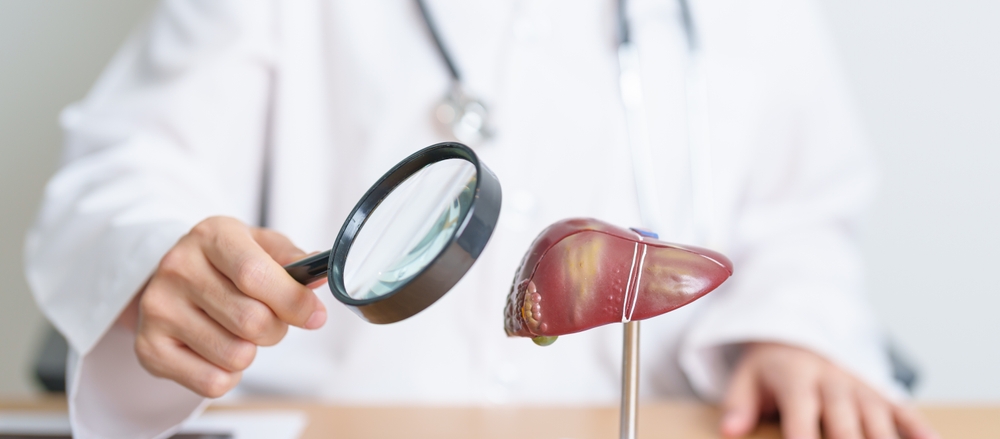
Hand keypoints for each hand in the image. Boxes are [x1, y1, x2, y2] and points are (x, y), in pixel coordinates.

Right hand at [124, 216, 326, 397]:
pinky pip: (212, 382)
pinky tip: (218, 350)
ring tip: (238, 332)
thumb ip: (292, 260)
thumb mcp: (260, 246)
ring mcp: (157, 309)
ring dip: (251, 351)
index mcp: (211, 236)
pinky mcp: (149, 348)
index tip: (314, 316)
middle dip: (276, 329)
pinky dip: (228, 375)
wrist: (172, 275)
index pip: (255, 274)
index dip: (293, 301)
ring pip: (236, 356)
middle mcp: (177, 268)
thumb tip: (318, 276)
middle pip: (251, 321)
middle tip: (269, 320)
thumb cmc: (226, 262)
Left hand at [721, 342, 938, 438]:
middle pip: (846, 424)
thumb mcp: (745, 378)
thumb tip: (730, 431)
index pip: (802, 414)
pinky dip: (918, 429)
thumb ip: (738, 404)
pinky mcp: (879, 395)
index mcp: (797, 380)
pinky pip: (904, 412)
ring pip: (878, 422)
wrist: (796, 336)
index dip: (804, 437)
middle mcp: (833, 384)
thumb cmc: (769, 369)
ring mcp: (860, 389)